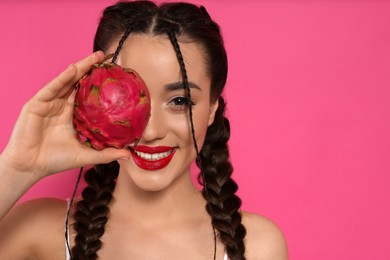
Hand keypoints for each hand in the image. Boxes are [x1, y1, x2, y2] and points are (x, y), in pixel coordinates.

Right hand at [0, 51, 129, 179]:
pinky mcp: (37, 104)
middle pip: (78, 83)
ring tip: (95, 57)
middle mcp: (61, 106)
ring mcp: (49, 103)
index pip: (87, 94)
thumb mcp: (86, 155)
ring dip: (80, 67)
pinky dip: (63, 78)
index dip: (98, 84)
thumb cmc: (56, 160)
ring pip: (66, 81)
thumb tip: (128, 154)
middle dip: (91, 68)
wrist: (31, 167)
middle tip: (105, 57)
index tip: (114, 74)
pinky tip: (74, 69)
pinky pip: (52, 88)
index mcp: (72, 115)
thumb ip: (106, 154)